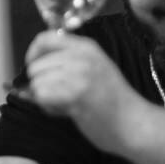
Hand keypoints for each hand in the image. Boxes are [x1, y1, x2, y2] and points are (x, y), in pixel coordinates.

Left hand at [20, 31, 151, 151]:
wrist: (137, 125)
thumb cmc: (113, 103)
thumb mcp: (91, 70)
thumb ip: (64, 66)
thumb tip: (28, 76)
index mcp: (85, 46)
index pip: (44, 38)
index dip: (33, 55)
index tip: (36, 72)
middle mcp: (81, 55)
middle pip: (35, 65)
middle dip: (40, 84)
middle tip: (60, 97)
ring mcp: (79, 72)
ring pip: (36, 83)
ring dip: (44, 98)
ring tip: (66, 105)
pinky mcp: (76, 92)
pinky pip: (42, 96)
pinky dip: (48, 107)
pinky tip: (66, 111)